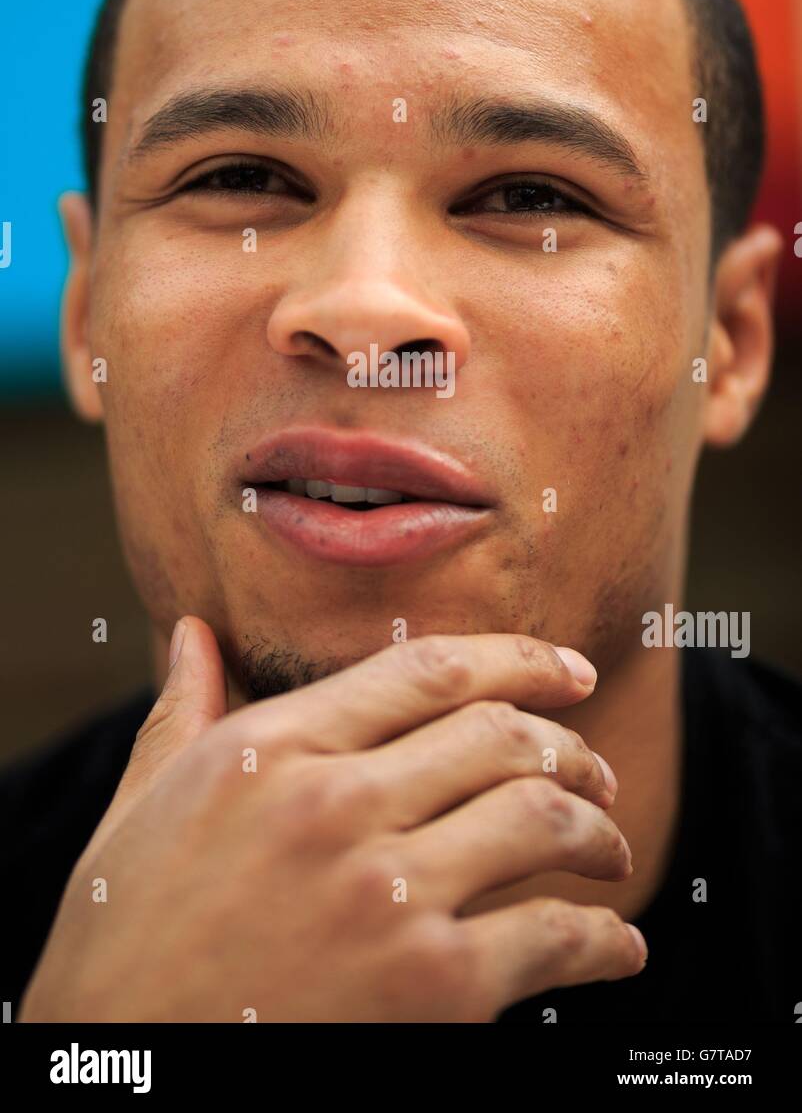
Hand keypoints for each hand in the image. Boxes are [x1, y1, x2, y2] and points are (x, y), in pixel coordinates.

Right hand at [18, 619, 645, 1022]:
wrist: (116, 1074)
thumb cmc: (122, 941)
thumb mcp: (139, 808)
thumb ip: (181, 712)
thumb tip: (194, 634)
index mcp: (272, 748)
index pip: (429, 670)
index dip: (520, 659)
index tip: (568, 668)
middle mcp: (336, 804)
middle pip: (501, 735)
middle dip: (570, 745)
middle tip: (594, 769)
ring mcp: (386, 894)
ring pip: (541, 821)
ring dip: (597, 832)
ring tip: (609, 848)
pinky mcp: (429, 989)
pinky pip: (553, 939)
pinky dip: (604, 941)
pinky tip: (615, 948)